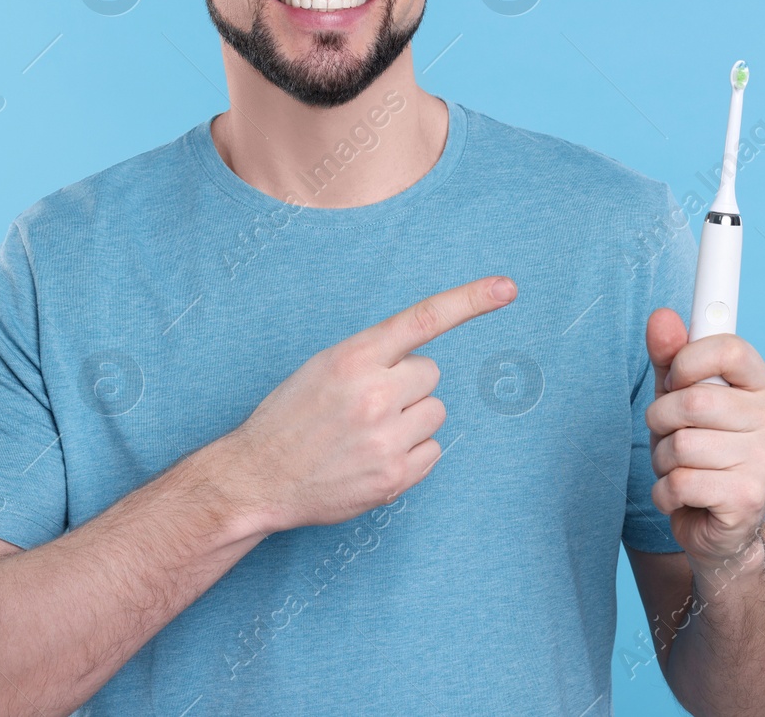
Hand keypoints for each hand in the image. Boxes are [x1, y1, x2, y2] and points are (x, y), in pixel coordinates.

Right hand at [218, 275, 517, 533]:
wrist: (258, 476)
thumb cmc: (290, 417)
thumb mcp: (322, 367)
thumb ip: (371, 357)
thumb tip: (421, 363)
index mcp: (352, 357)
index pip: (422, 320)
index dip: (469, 301)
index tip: (506, 288)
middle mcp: (374, 393)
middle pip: (430, 374)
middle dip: (406, 385)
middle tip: (366, 404)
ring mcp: (387, 437)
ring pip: (434, 412)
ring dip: (410, 420)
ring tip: (367, 433)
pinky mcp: (395, 475)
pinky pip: (432, 450)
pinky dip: (410, 453)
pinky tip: (373, 457)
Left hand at [643, 308, 764, 574]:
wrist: (720, 527)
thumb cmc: (699, 452)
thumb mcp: (677, 397)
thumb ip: (670, 356)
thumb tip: (661, 317)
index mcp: (763, 386)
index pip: (729, 347)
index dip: (688, 359)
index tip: (676, 378)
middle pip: (693, 401)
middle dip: (661, 420)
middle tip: (672, 436)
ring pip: (682, 444)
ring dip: (662, 459)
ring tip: (681, 468)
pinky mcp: (748, 498)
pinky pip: (680, 482)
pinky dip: (665, 492)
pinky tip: (683, 497)